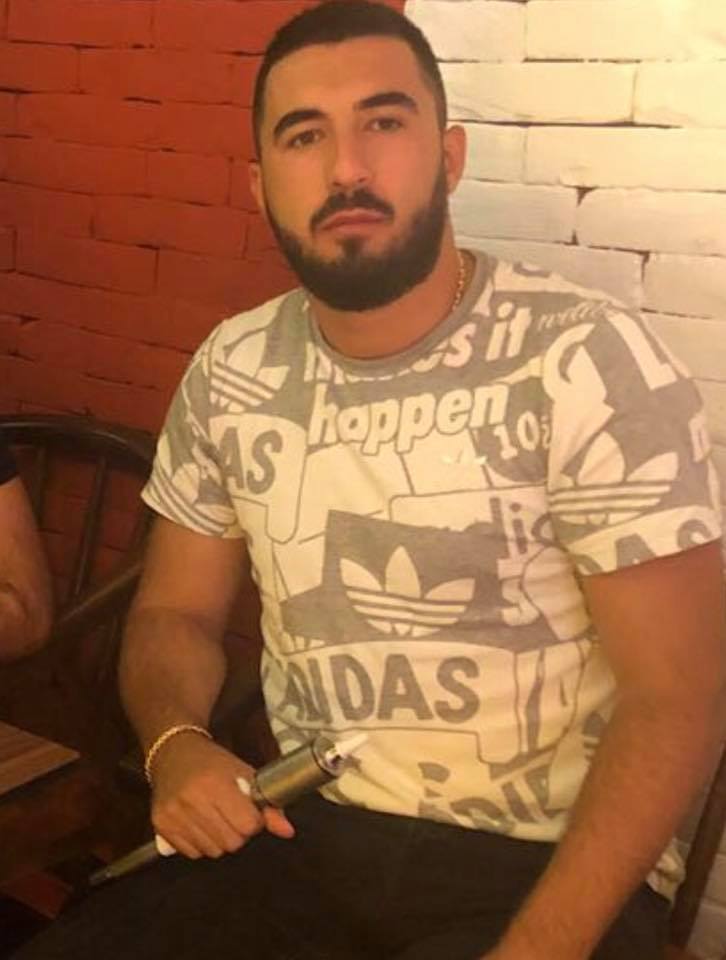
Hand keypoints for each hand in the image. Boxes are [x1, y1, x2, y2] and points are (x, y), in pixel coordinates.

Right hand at [150, 733, 294, 858]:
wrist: (172, 751)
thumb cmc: (213, 762)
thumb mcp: (244, 773)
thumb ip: (268, 805)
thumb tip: (288, 832)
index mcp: (216, 783)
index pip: (247, 825)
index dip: (253, 821)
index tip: (249, 812)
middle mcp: (192, 801)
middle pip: (231, 843)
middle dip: (238, 832)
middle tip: (233, 815)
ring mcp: (173, 815)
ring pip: (213, 852)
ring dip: (220, 839)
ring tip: (216, 818)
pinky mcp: (160, 826)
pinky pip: (192, 854)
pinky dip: (201, 844)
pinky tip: (199, 824)